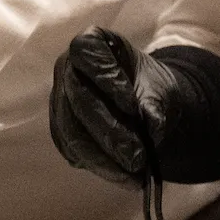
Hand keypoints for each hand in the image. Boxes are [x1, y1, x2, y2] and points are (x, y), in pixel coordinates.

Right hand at [48, 28, 219, 186]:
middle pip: (79, 99)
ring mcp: (59, 100)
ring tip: (132, 176)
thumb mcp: (160, 89)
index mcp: (90, 43)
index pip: (87, 53)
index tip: (132, 107)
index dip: (106, 79)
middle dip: (109, 132)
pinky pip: (71, 150)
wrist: (145, 105)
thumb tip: (150, 127)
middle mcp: (67, 68)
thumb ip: (155, 104)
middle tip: (137, 158)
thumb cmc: (149, 87)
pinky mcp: (60, 129)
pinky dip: (97, 165)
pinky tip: (121, 176)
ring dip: (102, 158)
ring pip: (71, 131)